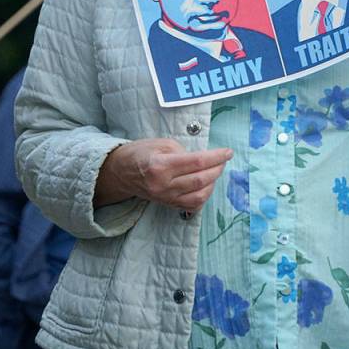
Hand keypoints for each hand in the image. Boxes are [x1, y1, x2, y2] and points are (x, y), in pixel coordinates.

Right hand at [95, 138, 232, 210]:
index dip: (216, 157)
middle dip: (218, 169)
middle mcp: (164, 184)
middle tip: (224, 160)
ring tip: (216, 171)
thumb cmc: (140, 153)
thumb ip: (183, 151)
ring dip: (213, 183)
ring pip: (199, 195)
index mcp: (161, 165)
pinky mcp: (168, 204)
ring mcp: (166, 197)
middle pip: (201, 179)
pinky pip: (192, 204)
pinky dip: (204, 195)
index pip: (197, 162)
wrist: (121, 172)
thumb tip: (202, 159)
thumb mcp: (160, 143)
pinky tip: (207, 185)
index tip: (228, 152)